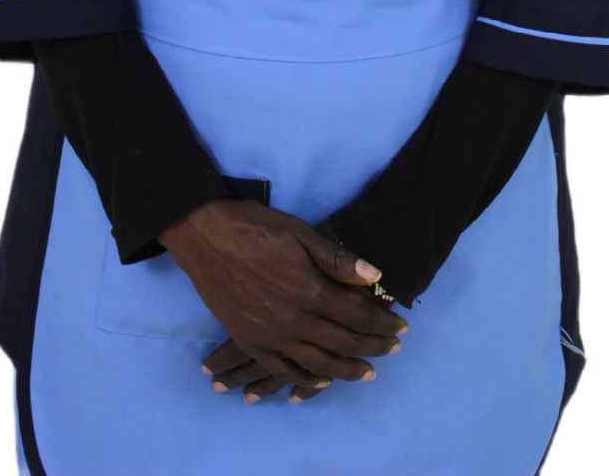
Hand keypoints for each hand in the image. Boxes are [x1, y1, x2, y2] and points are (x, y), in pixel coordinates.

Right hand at [159, 199, 406, 395]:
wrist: (205, 236)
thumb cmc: (256, 227)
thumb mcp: (300, 233)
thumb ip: (338, 259)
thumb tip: (375, 277)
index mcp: (309, 290)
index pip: (357, 315)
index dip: (382, 323)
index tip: (402, 326)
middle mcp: (293, 320)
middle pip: (342, 343)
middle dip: (373, 347)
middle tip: (394, 349)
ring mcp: (270, 336)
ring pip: (317, 364)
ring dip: (346, 370)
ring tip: (368, 373)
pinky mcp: (251, 341)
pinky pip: (284, 370)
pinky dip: (307, 380)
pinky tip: (322, 381)